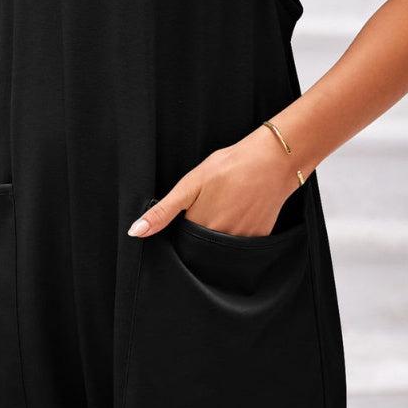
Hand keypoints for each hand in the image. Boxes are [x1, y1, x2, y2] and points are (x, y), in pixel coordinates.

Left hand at [127, 125, 298, 238]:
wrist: (273, 161)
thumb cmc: (230, 167)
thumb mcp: (190, 184)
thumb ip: (163, 211)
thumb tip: (135, 232)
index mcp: (200, 228)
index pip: (184, 242)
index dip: (185, 227)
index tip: (193, 210)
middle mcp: (221, 241)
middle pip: (203, 247)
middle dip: (203, 231)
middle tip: (214, 203)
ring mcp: (243, 242)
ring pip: (224, 247)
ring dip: (222, 232)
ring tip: (230, 204)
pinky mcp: (260, 239)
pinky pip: (243, 245)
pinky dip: (240, 231)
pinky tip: (243, 209)